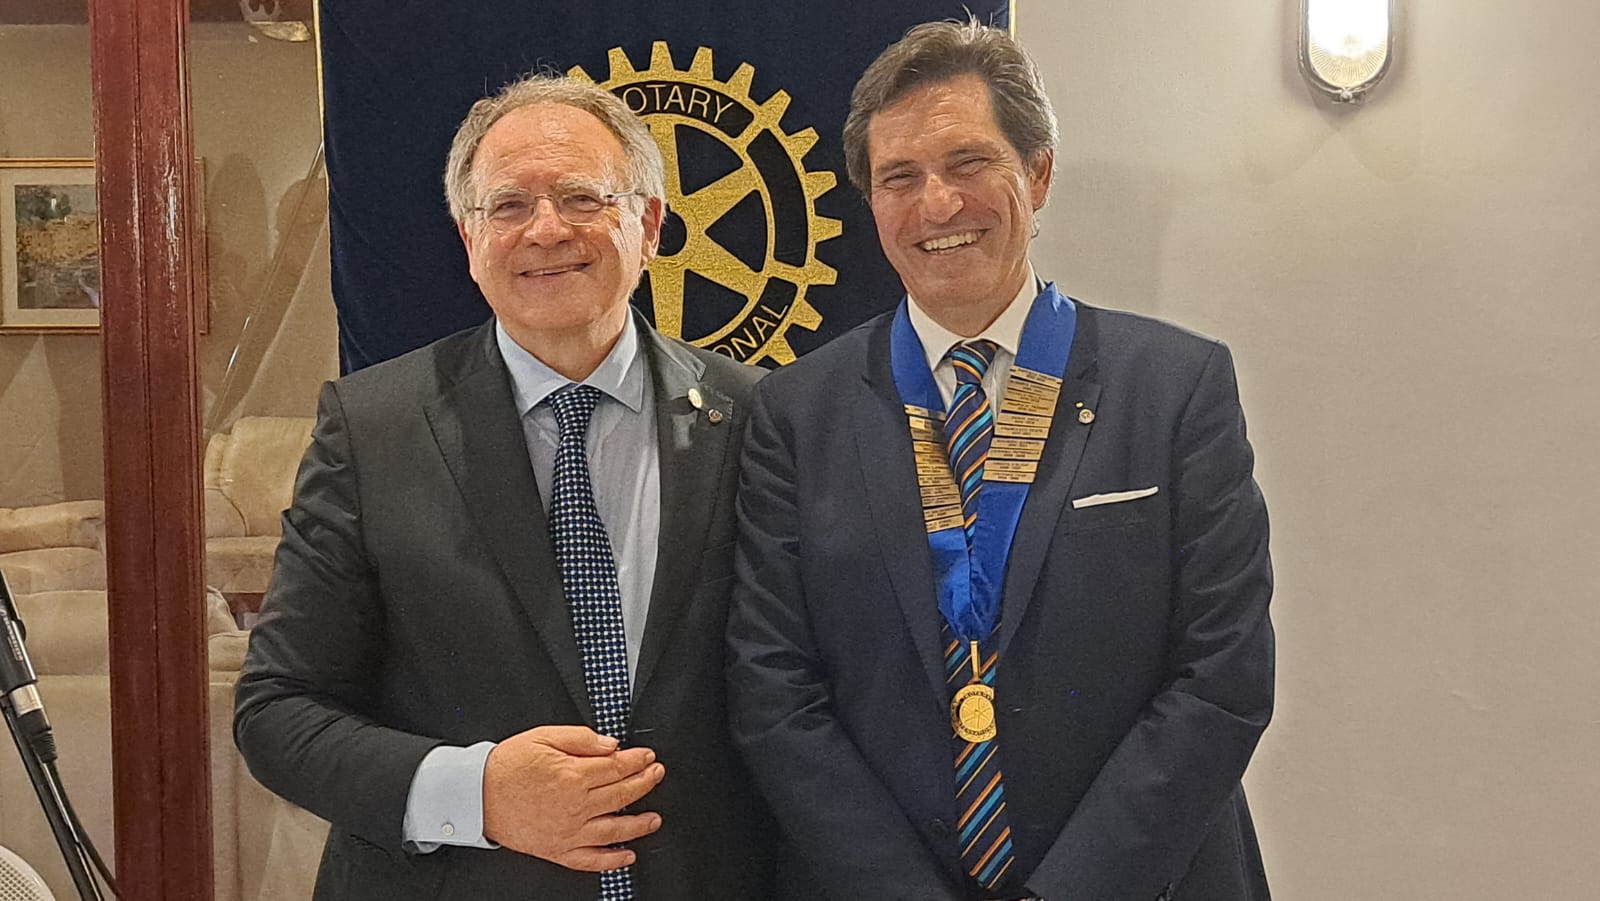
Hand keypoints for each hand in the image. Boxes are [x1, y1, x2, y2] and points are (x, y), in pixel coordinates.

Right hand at [481, 725, 664, 870]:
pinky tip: (626, 855)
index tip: (648, 757)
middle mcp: (575, 806)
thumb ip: (581, 738)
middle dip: (645, 783)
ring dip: (638, 824)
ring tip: (654, 818)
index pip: (617, 767)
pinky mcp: (557, 850)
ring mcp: (568, 831)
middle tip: (656, 775)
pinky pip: (590, 859)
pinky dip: (611, 860)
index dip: (637, 761)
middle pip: (621, 794)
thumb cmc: (507, 766)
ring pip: (614, 829)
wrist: (477, 794)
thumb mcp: (543, 736)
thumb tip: (610, 744)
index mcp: (573, 776)